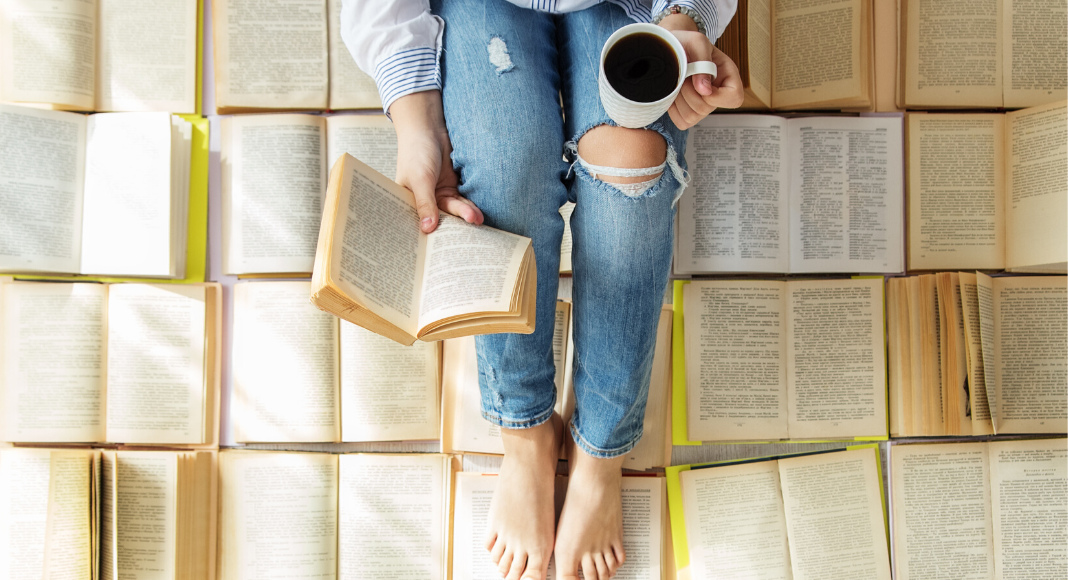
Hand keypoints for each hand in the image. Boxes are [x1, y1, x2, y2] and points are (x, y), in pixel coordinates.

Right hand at [389, 91, 483, 232]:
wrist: (430, 129)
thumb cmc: (416, 152)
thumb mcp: (420, 179)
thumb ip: (425, 203)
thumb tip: (427, 229)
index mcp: (408, 202)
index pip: (417, 224)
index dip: (427, 237)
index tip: (438, 253)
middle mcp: (423, 202)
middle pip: (439, 220)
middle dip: (452, 228)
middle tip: (465, 239)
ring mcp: (439, 195)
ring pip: (453, 210)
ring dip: (465, 214)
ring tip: (477, 220)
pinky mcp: (452, 188)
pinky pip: (462, 201)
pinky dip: (470, 206)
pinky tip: (478, 214)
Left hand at [657, 15, 744, 129]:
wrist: (668, 49)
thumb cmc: (685, 43)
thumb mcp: (696, 42)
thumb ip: (703, 62)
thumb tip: (705, 90)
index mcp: (727, 76)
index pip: (734, 97)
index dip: (717, 96)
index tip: (701, 84)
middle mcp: (717, 93)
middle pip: (706, 108)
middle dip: (689, 91)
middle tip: (683, 74)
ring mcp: (703, 106)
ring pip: (692, 116)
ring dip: (679, 98)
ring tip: (678, 81)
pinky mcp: (687, 114)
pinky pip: (681, 121)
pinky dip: (673, 108)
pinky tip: (673, 92)